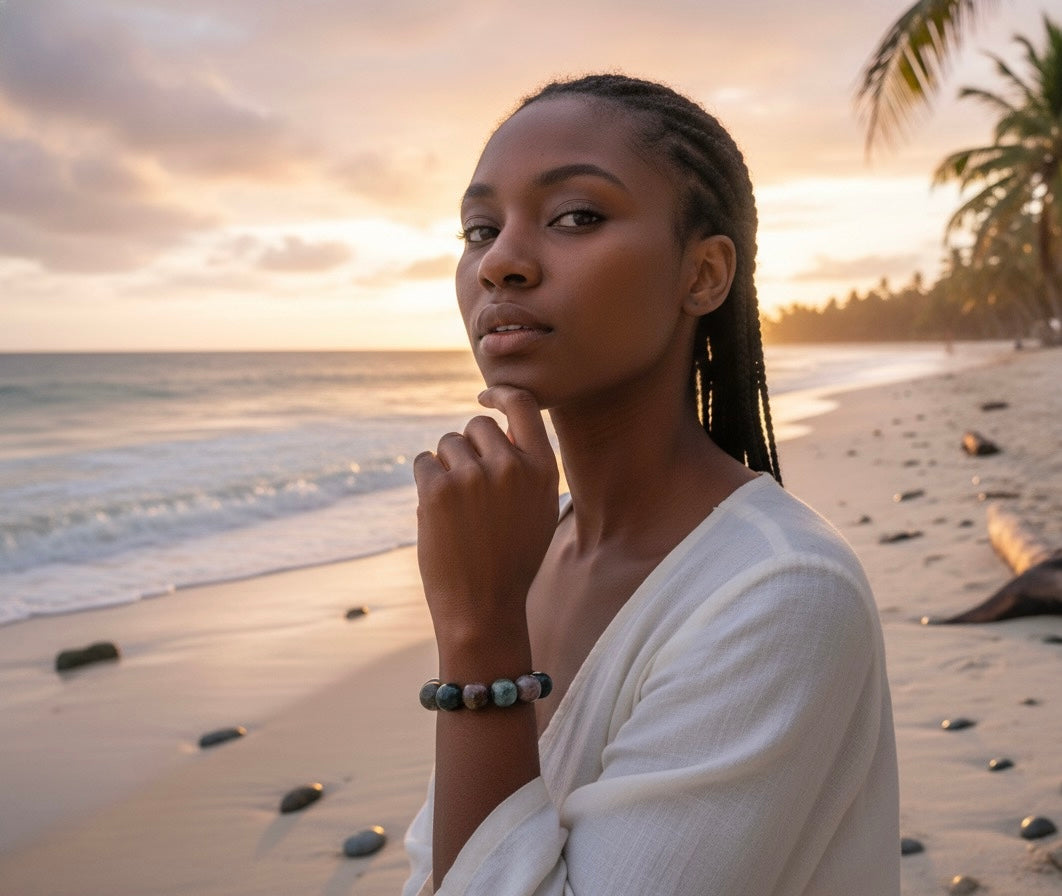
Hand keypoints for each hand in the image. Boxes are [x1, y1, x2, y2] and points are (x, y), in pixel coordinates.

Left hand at [413, 386, 558, 650]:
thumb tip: (499, 428)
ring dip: (445, 467)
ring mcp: (473, 476)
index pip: (523, 405)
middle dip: (467, 447)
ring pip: (447, 444)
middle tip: (467, 487)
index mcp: (542, 469)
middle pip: (476, 426)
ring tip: (456, 509)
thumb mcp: (536, 510)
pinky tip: (437, 513)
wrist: (484, 608)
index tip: (485, 397)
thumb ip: (526, 467)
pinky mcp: (438, 490)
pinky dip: (425, 481)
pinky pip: (422, 462)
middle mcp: (510, 466)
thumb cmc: (510, 561)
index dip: (501, 394)